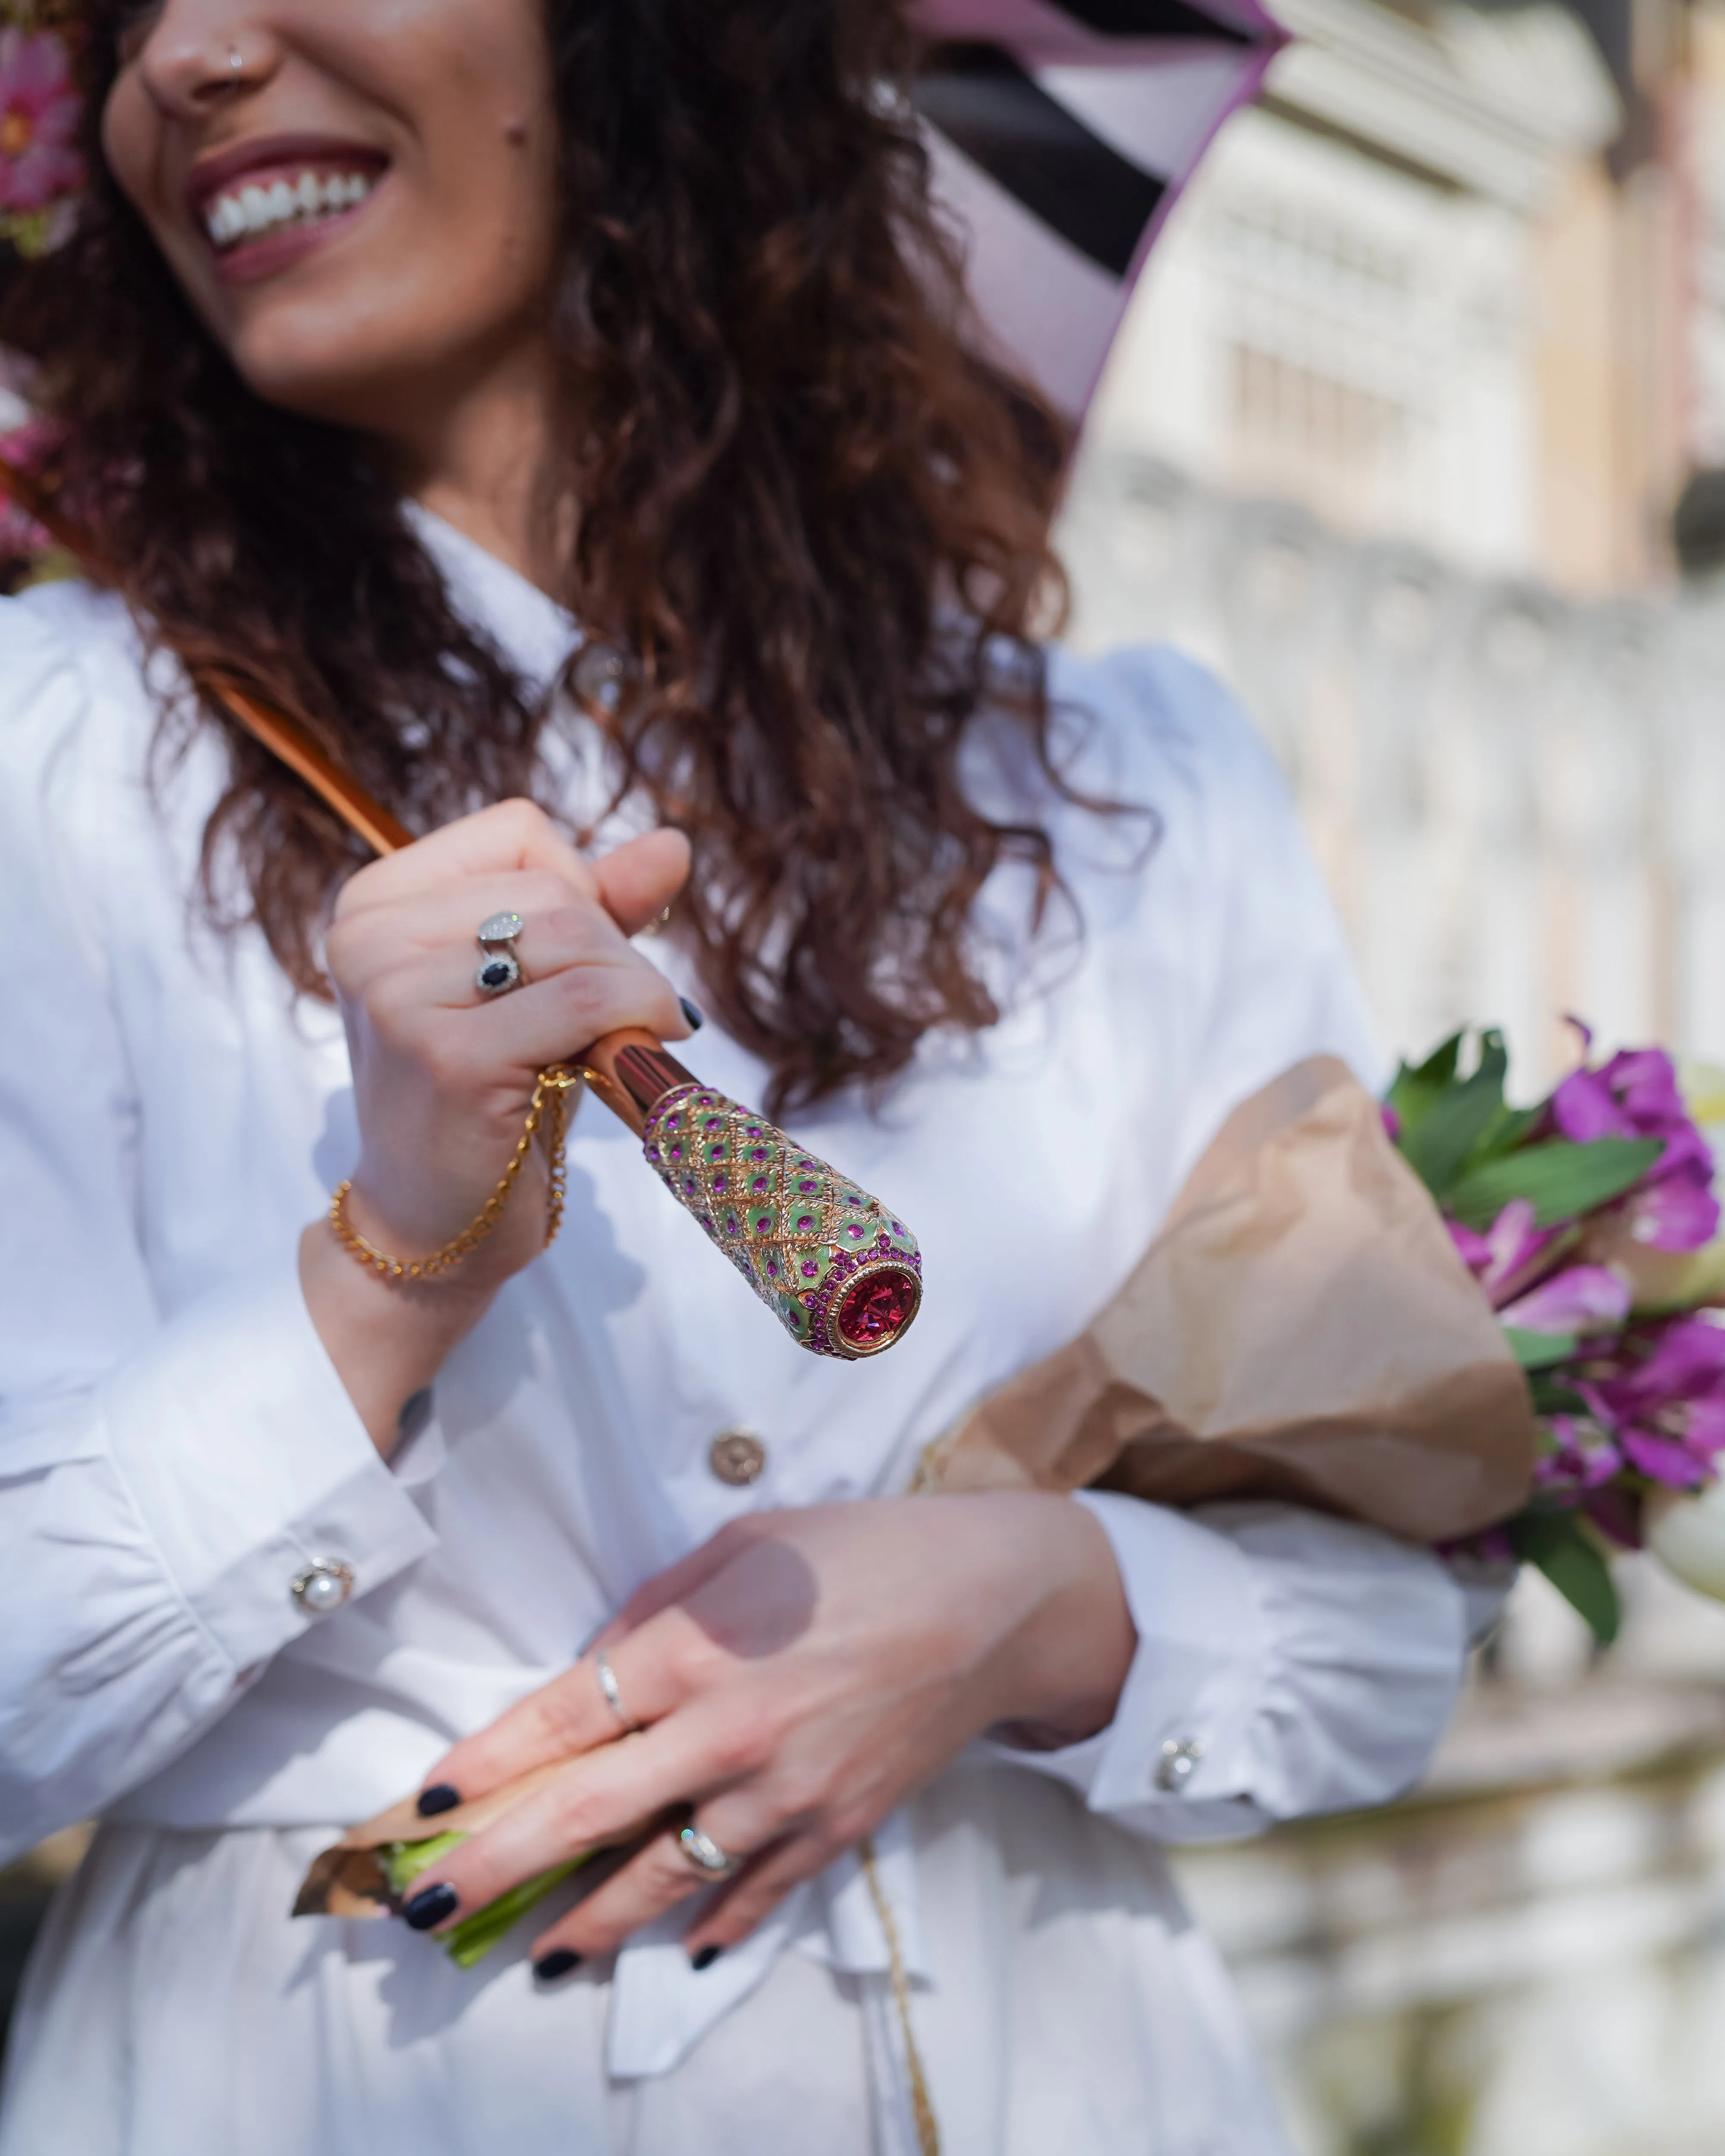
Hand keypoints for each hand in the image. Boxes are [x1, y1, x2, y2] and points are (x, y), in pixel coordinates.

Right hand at [327, 798, 689, 1264]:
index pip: (520, 833)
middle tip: (615, 1021)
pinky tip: (641, 1051)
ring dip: (632, 989)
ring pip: (575, 937)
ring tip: (626, 1041)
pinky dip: (636, 1017)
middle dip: (612, 950)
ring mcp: (400, 998)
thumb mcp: (535, 987)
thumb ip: (596, 906)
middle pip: (553, 887)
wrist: (432, 1229)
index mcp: (374, 904)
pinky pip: (585, 1000)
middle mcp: (370, 939)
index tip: (576, 965)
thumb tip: (673, 842)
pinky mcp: (449, 1057)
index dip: (579, 892)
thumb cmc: (488, 1103)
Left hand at [402, 1494, 1136, 1967]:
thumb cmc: (859, 1552)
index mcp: (695, 1647)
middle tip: (423, 1908)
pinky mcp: (834, 1829)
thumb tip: (591, 1675)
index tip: (423, 1805)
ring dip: (586, 1924)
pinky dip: (706, 1926)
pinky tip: (672, 1947)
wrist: (991, 1601)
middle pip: (584, 1815)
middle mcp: (728, 1732)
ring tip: (535, 1953)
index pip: (561, 1721)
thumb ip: (655, 1611)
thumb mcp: (742, 1546)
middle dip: (492, 1867)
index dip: (483, 1767)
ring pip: (660, 1879)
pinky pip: (753, 1895)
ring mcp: (784, 1794)